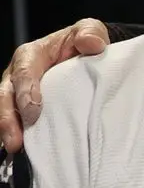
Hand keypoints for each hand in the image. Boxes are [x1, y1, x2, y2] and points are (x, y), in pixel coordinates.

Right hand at [0, 18, 109, 152]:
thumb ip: (89, 34)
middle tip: (15, 140)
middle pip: (6, 96)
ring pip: (7, 113)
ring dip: (9, 132)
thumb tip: (92, 43)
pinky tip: (25, 155)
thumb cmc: (86, 44)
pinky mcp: (27, 112)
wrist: (90, 58)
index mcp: (31, 56)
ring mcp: (20, 96)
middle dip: (8, 118)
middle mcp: (19, 76)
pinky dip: (20, 138)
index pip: (24, 72)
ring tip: (15, 150)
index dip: (26, 91)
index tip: (33, 111)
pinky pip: (19, 125)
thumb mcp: (90, 32)